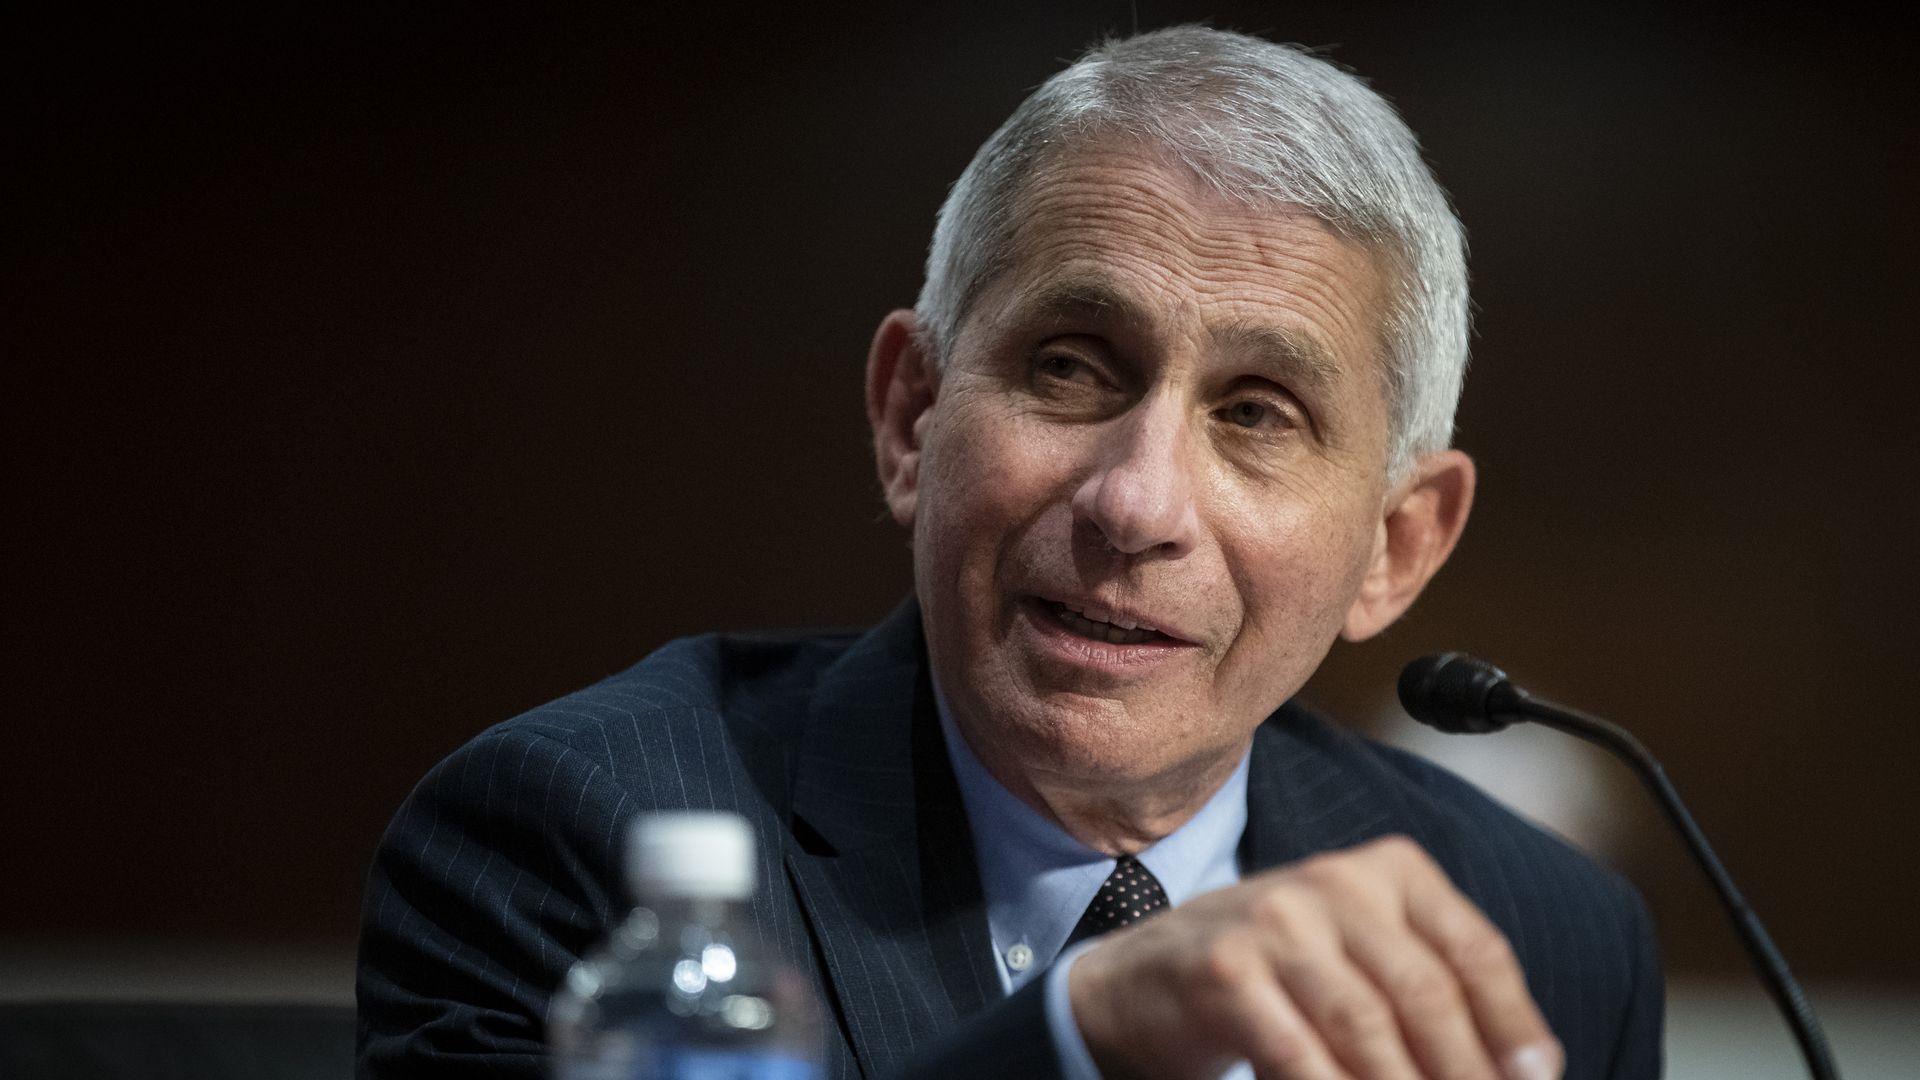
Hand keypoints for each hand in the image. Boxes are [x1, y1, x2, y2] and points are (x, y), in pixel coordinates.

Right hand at [1067, 835, 1561, 1079]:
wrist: (1148, 975)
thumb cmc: (1278, 974)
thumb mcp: (1361, 956)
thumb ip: (1430, 991)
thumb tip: (1524, 1068)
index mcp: (1385, 871)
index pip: (1473, 948)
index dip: (1514, 1023)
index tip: (1536, 1078)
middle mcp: (1333, 882)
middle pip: (1426, 992)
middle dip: (1464, 1070)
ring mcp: (1275, 921)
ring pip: (1368, 1027)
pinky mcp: (1226, 969)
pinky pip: (1297, 1052)